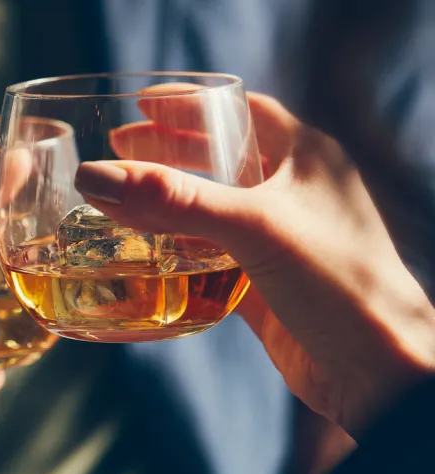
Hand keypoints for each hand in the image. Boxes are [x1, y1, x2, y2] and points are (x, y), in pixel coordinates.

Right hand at [74, 86, 434, 436]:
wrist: (377, 371)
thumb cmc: (338, 282)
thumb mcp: (254, 226)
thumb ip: (174, 200)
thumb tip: (96, 177)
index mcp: (306, 157)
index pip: (243, 110)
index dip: (192, 103)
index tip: (143, 103)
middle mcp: (293, 191)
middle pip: (221, 156)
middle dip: (170, 149)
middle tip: (122, 148)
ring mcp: (278, 238)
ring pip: (213, 207)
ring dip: (170, 201)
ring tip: (124, 195)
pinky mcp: (263, 280)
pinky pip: (211, 254)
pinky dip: (178, 249)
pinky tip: (147, 249)